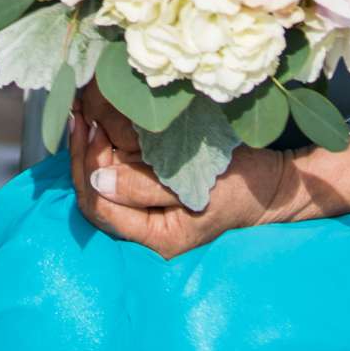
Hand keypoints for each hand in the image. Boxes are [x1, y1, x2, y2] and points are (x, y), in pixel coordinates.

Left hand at [70, 103, 306, 258]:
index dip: (87, 168)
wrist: (272, 185)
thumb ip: (144, 187)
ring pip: (101, 184)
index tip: (90, 129)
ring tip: (81, 112)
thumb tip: (95, 180)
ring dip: (88, 149)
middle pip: (94, 197)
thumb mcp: (194, 187)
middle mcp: (146, 231)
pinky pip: (117, 175)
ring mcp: (148, 213)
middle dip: (80, 155)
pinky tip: (100, 123)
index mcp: (155, 238)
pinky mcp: (152, 193)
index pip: (100, 208)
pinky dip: (106, 149)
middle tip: (77, 114)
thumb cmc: (240, 186)